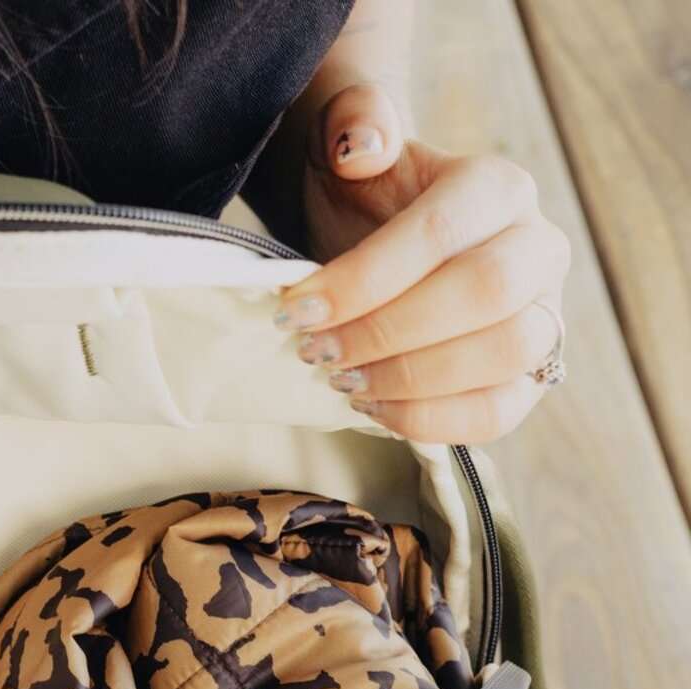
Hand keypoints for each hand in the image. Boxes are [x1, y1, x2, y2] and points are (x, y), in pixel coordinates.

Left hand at [277, 84, 570, 443]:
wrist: (373, 231)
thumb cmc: (358, 193)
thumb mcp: (341, 140)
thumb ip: (353, 120)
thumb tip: (360, 147)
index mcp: (496, 186)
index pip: (439, 234)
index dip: (363, 279)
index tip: (294, 308)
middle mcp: (536, 247)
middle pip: (485, 295)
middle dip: (386, 332)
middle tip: (314, 350)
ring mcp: (542, 312)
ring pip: (506, 355)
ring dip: (410, 379)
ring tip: (340, 378)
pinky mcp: (527, 374)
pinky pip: (500, 410)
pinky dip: (431, 419)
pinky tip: (371, 407)